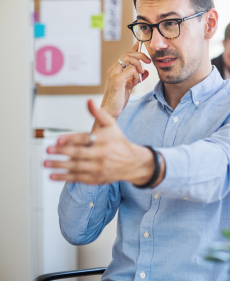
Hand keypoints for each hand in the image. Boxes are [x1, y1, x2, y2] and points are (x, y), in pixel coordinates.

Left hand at [44, 100, 162, 185]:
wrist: (132, 163)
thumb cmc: (118, 142)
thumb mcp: (111, 125)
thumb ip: (98, 114)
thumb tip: (89, 101)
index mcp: (104, 140)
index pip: (85, 139)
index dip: (71, 139)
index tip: (58, 140)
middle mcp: (101, 154)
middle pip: (79, 154)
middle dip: (62, 152)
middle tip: (48, 150)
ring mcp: (98, 168)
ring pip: (76, 167)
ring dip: (59, 165)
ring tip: (46, 163)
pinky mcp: (95, 178)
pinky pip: (77, 178)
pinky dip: (64, 177)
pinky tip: (53, 175)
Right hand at [100, 41, 150, 118]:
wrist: (111, 110)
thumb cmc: (118, 98)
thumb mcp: (130, 85)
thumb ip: (136, 77)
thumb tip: (146, 71)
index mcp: (116, 69)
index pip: (125, 54)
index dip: (134, 47)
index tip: (142, 42)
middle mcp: (113, 69)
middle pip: (127, 54)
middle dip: (140, 55)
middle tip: (149, 61)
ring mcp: (113, 73)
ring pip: (128, 59)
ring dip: (138, 64)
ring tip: (141, 74)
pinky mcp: (117, 80)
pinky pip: (131, 70)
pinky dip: (137, 75)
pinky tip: (136, 82)